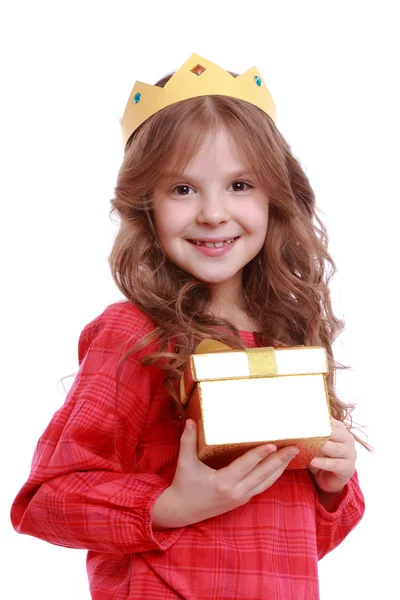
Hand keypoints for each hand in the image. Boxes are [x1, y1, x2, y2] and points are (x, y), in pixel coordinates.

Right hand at [152, 419, 298, 528]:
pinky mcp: (241, 501)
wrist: (182, 511)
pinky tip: (279, 467)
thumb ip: (187, 441)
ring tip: (291, 455)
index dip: (260, 455)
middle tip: (294, 447)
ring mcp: (240, 498)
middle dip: (280, 460)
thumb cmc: (184, 485)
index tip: (273, 444)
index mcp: (222, 482)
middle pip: (262, 474)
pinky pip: (261, 487)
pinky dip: (272, 476)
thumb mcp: (185, 463)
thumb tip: (191, 420)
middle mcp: (235, 492)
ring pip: (265, 482)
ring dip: (279, 468)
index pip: (246, 466)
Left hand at [308, 418, 356, 494]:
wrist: (330, 479)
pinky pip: (335, 464)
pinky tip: (312, 461)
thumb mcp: (315, 444)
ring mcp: (350, 454)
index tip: (301, 419)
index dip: (316, 420)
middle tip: (305, 432)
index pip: (329, 421)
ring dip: (322, 447)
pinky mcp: (348, 468)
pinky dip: (323, 463)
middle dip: (320, 432)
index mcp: (340, 429)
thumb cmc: (321, 456)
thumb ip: (309, 435)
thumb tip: (292, 426)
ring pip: (336, 449)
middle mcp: (347, 439)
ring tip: (310, 446)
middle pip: (334, 433)